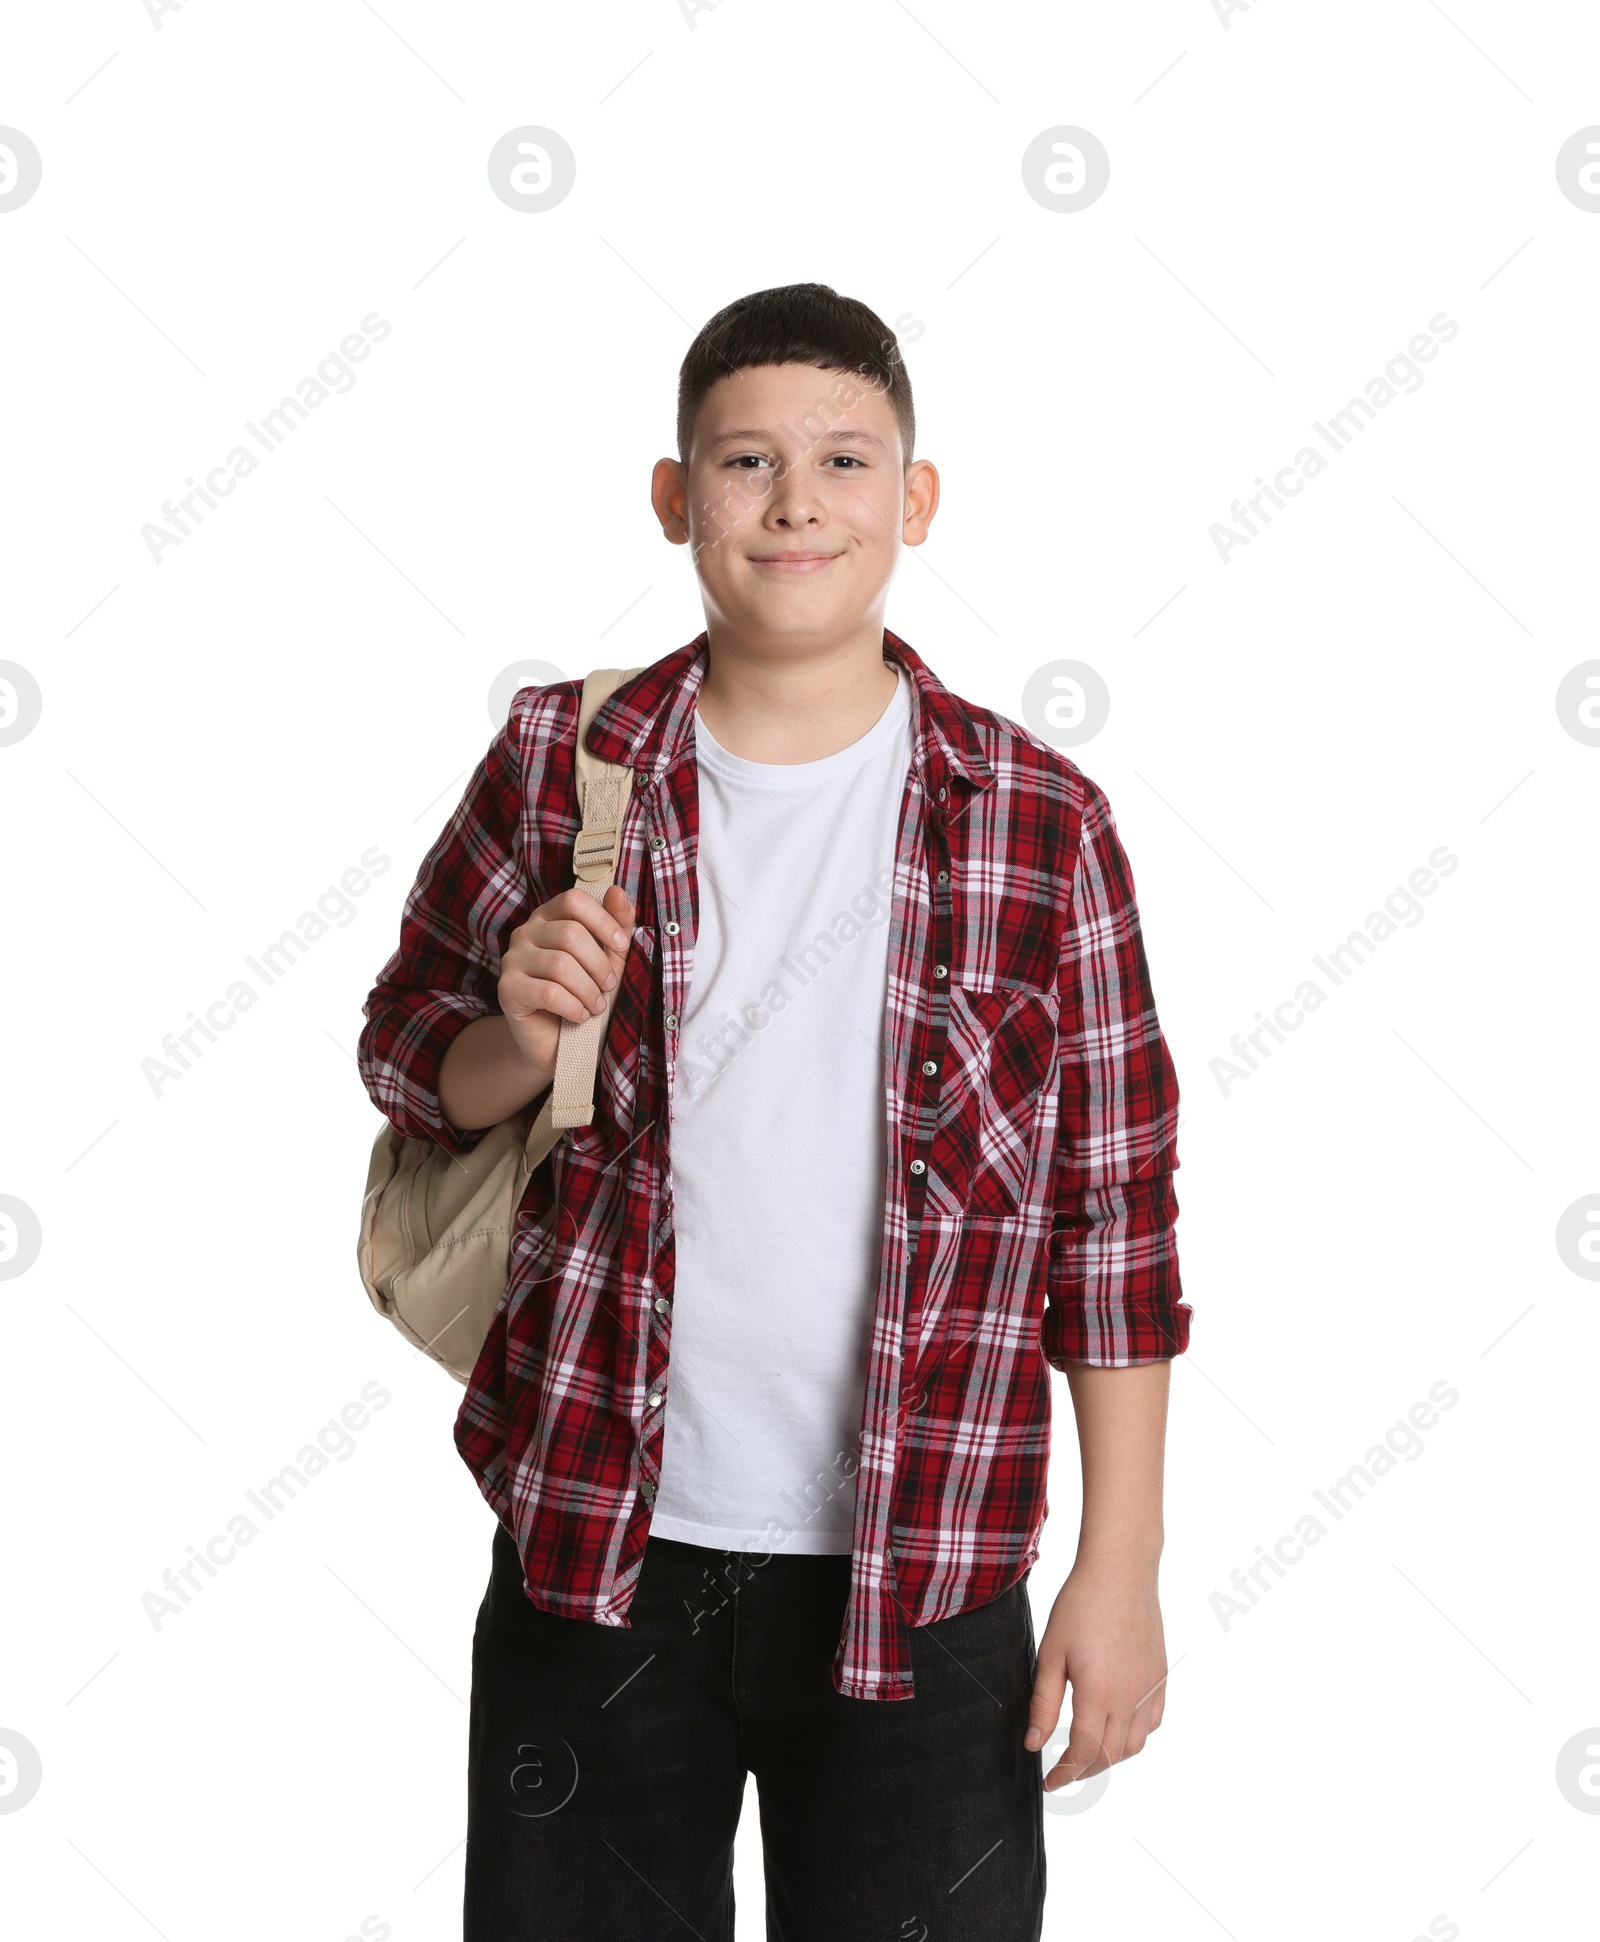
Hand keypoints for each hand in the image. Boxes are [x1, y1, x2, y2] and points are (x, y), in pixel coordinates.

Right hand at [498, 884, 635, 1083]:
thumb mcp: (608, 958)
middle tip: (609, 986)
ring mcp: (512, 959)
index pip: (573, 900)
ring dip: (588, 990)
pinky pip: (548, 993)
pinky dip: (573, 1007)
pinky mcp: (507, 989)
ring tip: (596, 1005)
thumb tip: (618, 892)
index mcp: (548, 917)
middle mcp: (525, 932)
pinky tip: (580, 1016)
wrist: (554, 1042)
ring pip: (561, 965)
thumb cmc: (583, 994)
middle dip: (599, 964)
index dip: (603, 920)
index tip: (622, 946)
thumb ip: (616, 926)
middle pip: (570, 934)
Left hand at [1025, 1556, 1167, 1789]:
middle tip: (1064, 1769)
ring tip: (1089, 1751)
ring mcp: (1149, 1688)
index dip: (1065, 1774)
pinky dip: (1136, 1736)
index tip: (1050, 1783)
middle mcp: (1129, 1697)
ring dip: (1111, 1757)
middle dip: (1085, 1770)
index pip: (1083, 1753)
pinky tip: (1118, 1727)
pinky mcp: (1160, 1676)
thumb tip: (1035, 1743)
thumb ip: (1043, 1703)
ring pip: (1135, 1745)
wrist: (1120, 1570)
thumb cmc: (1081, 1604)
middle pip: (1110, 1756)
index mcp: (1098, 1693)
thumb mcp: (1050, 1652)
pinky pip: (1153, 1722)